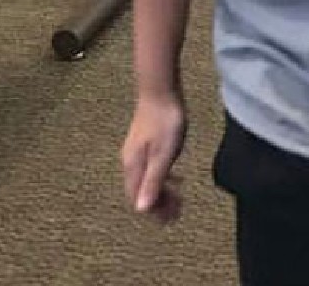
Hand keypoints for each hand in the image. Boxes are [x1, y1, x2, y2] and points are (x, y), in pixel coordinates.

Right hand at [121, 92, 187, 224]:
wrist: (160, 91)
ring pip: (146, 181)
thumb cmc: (165, 122)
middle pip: (141, 193)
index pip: (139, 200)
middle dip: (158, 205)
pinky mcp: (143, 144)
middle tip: (178, 212)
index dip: (155, 212)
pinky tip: (176, 178)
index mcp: (133, 167)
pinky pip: (150, 170)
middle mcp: (130, 163)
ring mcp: (136, 153)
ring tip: (179, 199)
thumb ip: (153, 181)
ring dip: (161, 193)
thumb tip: (142, 210)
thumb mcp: (163, 154)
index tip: (173, 217)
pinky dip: (163, 178)